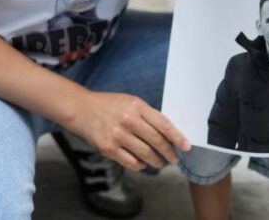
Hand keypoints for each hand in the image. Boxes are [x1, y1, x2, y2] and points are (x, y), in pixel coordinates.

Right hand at [68, 91, 190, 171]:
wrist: (82, 109)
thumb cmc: (109, 105)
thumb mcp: (130, 102)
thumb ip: (147, 115)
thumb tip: (167, 133)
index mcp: (137, 106)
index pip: (163, 124)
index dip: (177, 137)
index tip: (186, 146)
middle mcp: (128, 120)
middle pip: (156, 141)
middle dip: (169, 152)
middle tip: (174, 158)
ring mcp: (118, 135)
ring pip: (146, 154)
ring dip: (156, 161)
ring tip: (159, 163)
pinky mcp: (108, 149)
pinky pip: (131, 163)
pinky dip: (140, 165)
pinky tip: (143, 164)